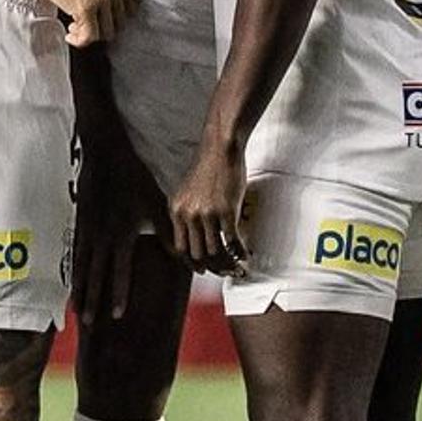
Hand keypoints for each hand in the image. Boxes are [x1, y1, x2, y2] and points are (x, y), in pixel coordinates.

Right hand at [36, 0, 138, 45]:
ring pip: (105, 33)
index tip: (102, 22)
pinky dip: (79, 40)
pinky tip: (70, 35)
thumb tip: (105, 13)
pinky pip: (89, 36)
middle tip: (85, 26)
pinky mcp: (87, 7)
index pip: (131, 11)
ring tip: (75, 29)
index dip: (115, 20)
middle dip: (101, 28)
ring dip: (89, 35)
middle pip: (119, 25)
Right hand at [71, 97, 164, 324]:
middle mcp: (101, 237)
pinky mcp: (79, 223)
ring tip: (77, 311)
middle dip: (93, 301)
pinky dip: (73, 272)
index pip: (119, 272)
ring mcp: (86, 231)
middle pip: (95, 276)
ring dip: (80, 291)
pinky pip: (75, 254)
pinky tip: (72, 283)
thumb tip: (184, 255)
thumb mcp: (156, 203)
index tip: (117, 315)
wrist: (105, 155)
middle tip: (89, 323)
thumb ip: (168, 232)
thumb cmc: (134, 178)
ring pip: (81, 268)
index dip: (117, 294)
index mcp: (121, 234)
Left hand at [167, 143, 250, 277]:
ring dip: (227, 264)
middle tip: (223, 272)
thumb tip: (199, 236)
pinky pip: (231, 242)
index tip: (202, 269)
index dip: (192, 263)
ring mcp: (207, 215)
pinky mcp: (226, 212)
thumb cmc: (209, 167)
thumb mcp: (188, 192)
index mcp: (176, 211)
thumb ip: (189, 213)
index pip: (180, 248)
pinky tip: (245, 255)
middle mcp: (188, 215)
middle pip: (198, 254)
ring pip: (215, 252)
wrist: (221, 149)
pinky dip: (239, 253)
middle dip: (212, 267)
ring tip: (236, 267)